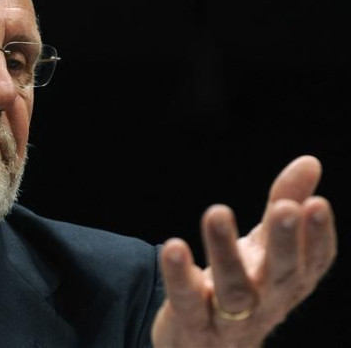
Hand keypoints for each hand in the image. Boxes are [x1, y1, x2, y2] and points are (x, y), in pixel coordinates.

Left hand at [151, 155, 336, 346]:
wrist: (205, 344)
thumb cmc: (244, 283)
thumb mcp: (265, 245)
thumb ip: (285, 202)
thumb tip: (310, 161)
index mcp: (289, 280)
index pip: (313, 261)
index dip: (318, 236)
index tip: (317, 203)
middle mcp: (267, 301)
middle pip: (281, 274)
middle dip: (284, 241)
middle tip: (284, 208)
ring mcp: (231, 318)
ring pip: (234, 289)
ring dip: (225, 251)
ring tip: (217, 212)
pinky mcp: (193, 324)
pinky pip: (187, 300)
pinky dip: (180, 275)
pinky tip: (173, 246)